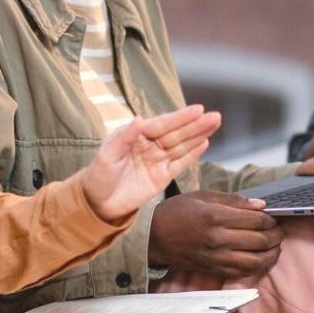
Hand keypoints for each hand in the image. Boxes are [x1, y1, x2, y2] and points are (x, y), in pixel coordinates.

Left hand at [79, 105, 220, 221]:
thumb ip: (124, 137)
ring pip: (182, 146)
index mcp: (137, 136)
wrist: (98, 203)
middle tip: (215, 116)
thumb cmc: (98, 175)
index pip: (162, 124)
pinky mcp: (162, 177)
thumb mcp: (107, 155)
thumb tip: (140, 119)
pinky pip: (180, 164)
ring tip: (215, 124)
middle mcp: (150, 145)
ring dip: (199, 136)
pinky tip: (204, 144)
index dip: (180, 117)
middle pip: (177, 133)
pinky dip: (192, 155)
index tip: (198, 109)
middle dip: (196, 125)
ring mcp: (158, 160)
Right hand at [147, 190, 283, 277]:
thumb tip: (261, 205)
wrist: (152, 237)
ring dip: (271, 254)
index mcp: (215, 217)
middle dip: (276, 235)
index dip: (271, 218)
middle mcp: (217, 239)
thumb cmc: (176, 212)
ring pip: (256, 261)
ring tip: (274, 246)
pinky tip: (260, 257)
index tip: (274, 216)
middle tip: (278, 230)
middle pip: (261, 240)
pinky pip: (243, 271)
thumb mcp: (202, 196)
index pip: (256, 220)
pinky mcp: (213, 269)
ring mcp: (216, 257)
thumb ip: (233, 200)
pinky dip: (257, 265)